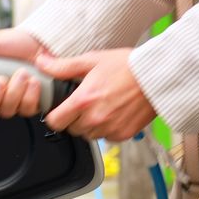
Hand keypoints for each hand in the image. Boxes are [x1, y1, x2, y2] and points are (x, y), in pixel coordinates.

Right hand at [0, 29, 48, 120]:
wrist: (43, 43)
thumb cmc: (16, 43)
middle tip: (0, 81)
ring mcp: (13, 103)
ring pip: (7, 112)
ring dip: (15, 92)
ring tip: (21, 73)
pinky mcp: (30, 104)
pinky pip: (27, 110)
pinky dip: (30, 95)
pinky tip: (33, 82)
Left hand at [37, 49, 155, 141]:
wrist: (156, 77)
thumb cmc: (127, 66)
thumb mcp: (92, 60)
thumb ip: (63, 66)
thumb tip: (41, 63)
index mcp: (84, 101)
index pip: (55, 122)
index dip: (54, 116)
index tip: (59, 110)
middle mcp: (95, 119)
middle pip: (72, 130)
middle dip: (73, 119)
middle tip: (84, 104)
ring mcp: (110, 129)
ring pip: (89, 135)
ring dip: (90, 125)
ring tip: (101, 106)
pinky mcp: (123, 134)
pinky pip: (106, 137)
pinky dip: (107, 128)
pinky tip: (114, 112)